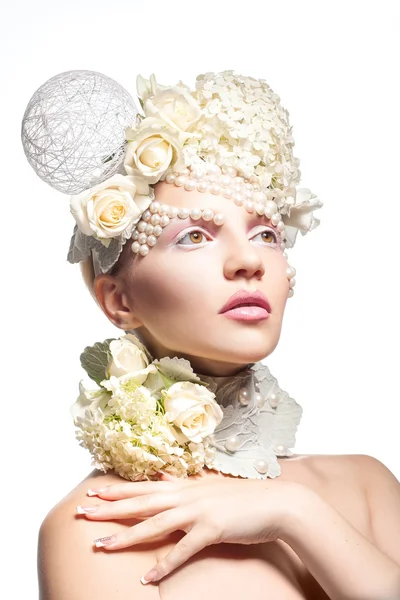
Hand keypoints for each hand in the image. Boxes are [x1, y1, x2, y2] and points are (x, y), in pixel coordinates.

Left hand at [76, 472, 303, 583]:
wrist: (276, 503)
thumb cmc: (243, 497)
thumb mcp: (210, 486)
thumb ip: (185, 483)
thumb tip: (164, 478)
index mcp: (186, 487)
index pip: (144, 488)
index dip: (117, 490)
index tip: (92, 492)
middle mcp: (187, 496)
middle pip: (142, 502)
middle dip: (110, 507)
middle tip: (83, 512)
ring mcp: (199, 511)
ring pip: (155, 524)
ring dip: (127, 535)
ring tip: (102, 546)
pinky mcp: (212, 529)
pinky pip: (184, 549)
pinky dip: (165, 564)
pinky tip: (147, 577)